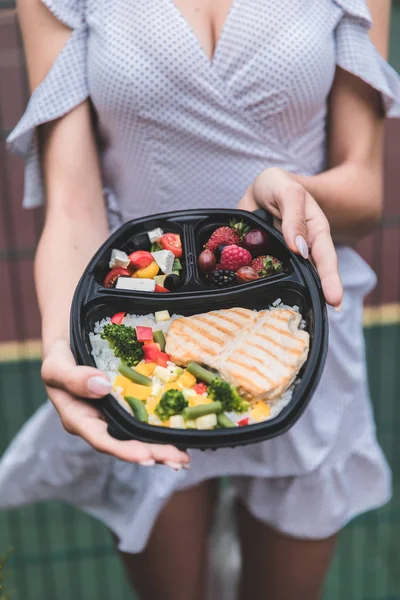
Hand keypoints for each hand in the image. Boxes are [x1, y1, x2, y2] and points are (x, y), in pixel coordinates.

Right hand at [41, 340, 189, 468]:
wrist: (69, 337)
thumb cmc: (59, 353)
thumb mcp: (56, 364)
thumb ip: (72, 377)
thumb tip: (102, 387)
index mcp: (79, 418)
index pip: (103, 440)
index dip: (126, 450)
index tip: (148, 456)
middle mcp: (98, 421)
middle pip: (126, 443)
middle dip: (153, 453)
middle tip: (179, 460)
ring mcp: (114, 413)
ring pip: (139, 434)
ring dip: (161, 446)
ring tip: (184, 455)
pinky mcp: (128, 402)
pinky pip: (145, 416)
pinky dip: (163, 425)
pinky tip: (182, 432)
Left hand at [238, 168, 342, 307]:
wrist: (261, 189)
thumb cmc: (279, 186)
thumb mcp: (288, 191)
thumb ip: (294, 216)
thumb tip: (299, 249)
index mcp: (314, 232)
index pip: (325, 257)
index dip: (330, 278)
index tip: (334, 299)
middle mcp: (301, 249)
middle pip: (311, 275)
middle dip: (319, 294)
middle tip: (328, 314)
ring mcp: (282, 257)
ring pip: (287, 279)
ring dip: (291, 296)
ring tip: (297, 317)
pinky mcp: (261, 261)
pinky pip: (260, 275)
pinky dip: (259, 286)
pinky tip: (260, 303)